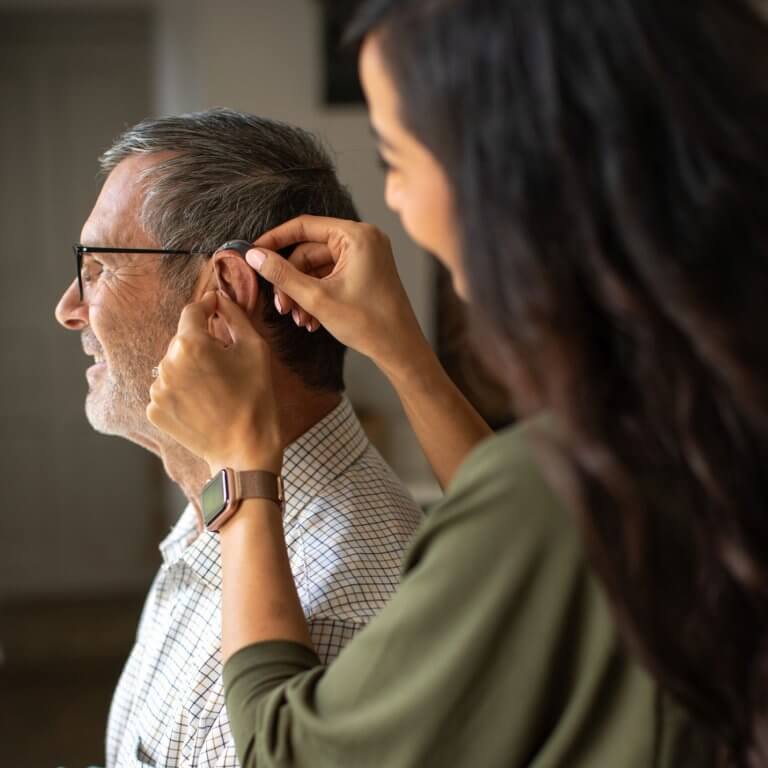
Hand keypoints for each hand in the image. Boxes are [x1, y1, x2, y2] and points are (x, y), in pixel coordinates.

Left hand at [147, 291, 282, 474]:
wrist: (244, 451)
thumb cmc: (255, 398)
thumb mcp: (255, 349)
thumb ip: (235, 317)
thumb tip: (221, 299)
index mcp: (190, 344)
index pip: (193, 311)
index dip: (208, 306)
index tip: (217, 308)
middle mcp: (165, 363)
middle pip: (183, 339)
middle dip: (202, 343)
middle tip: (227, 361)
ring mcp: (156, 389)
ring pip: (174, 364)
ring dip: (191, 367)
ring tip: (215, 387)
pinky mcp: (154, 410)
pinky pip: (168, 388)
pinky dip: (183, 390)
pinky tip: (203, 402)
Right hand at [248, 216, 429, 378]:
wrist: (401, 349)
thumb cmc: (369, 323)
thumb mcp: (317, 298)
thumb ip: (283, 275)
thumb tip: (254, 256)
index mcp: (356, 236)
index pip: (304, 226)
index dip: (275, 240)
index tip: (253, 254)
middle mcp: (363, 239)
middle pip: (309, 251)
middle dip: (291, 280)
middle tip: (281, 306)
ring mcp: (366, 256)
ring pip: (318, 267)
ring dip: (302, 292)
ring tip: (298, 318)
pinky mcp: (366, 272)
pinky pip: (331, 277)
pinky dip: (318, 295)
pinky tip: (311, 320)